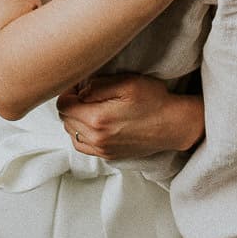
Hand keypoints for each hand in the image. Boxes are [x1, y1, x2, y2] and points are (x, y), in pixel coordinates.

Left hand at [57, 74, 203, 160]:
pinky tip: (95, 122)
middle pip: (65, 119)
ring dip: (76, 119)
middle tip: (87, 93)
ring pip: (71, 132)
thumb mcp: (127, 82)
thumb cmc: (154, 100)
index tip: (79, 85)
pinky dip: (82, 133)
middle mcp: (96, 138)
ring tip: (92, 107)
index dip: (68, 91)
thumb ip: (97, 85)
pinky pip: (82, 145)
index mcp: (97, 119)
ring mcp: (102, 149)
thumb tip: (79, 91)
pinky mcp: (108, 155)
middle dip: (72, 104)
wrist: (173, 125)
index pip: (63, 105)